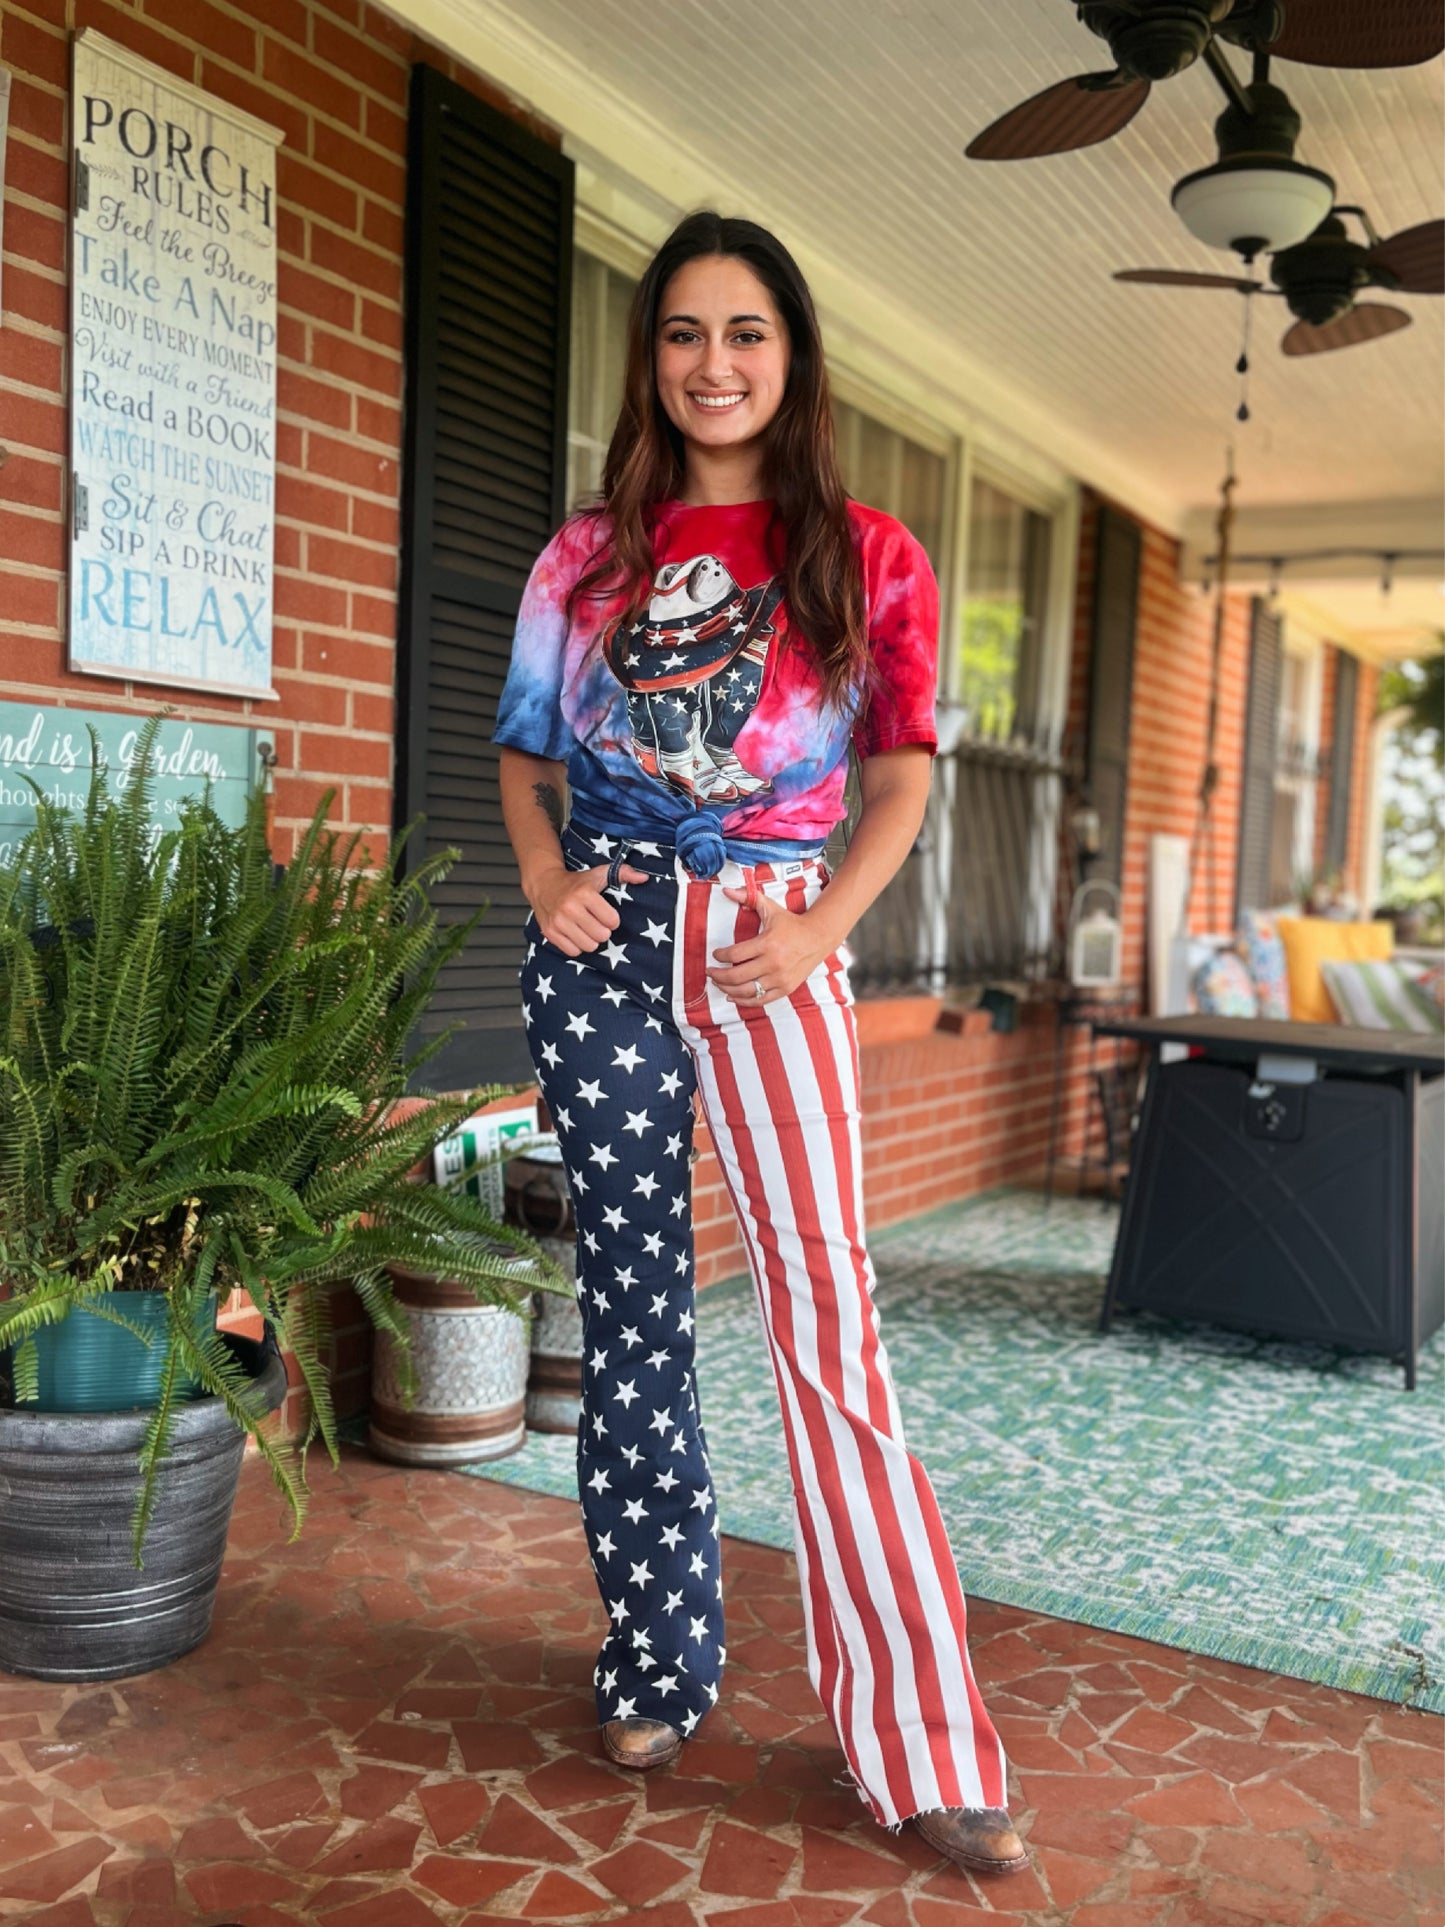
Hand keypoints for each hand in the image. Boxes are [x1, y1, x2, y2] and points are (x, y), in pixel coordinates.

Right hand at [530, 862, 650, 955]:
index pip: (612, 920)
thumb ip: (623, 873)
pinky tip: (575, 933)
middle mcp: (570, 907)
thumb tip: (644, 878)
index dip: (612, 919)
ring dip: (590, 940)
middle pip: (601, 936)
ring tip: (586, 928)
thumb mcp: (599, 873)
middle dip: (602, 931)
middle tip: (596, 922)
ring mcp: (558, 921)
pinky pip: (573, 951)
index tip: (606, 915)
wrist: (544, 884)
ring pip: (588, 946)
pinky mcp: (550, 932)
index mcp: (584, 893)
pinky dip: (577, 945)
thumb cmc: (577, 881)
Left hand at [706, 886, 831, 1004]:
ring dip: (727, 989)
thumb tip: (727, 890)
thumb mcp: (770, 908)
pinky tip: (732, 996)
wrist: (818, 938)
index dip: (720, 955)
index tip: (716, 954)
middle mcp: (773, 963)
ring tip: (719, 983)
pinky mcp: (785, 988)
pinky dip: (743, 1001)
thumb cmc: (792, 924)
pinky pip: (760, 1000)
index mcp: (768, 943)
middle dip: (718, 975)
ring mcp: (780, 978)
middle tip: (710, 971)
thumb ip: (748, 897)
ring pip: (745, 991)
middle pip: (736, 976)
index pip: (735, 954)